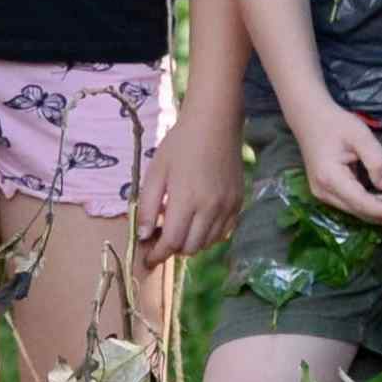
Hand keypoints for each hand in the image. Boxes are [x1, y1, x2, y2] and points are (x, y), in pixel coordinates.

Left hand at [138, 105, 245, 267]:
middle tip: (161, 239)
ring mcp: (228, 206)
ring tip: (179, 228)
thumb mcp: (155, 172)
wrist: (214, 124)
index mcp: (187, 200)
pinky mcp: (238, 202)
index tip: (147, 258)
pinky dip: (208, 235)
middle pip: (191, 248)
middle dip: (173, 250)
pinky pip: (224, 232)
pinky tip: (197, 222)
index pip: (172, 242)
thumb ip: (147, 206)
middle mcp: (211, 208)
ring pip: (208, 243)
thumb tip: (144, 237)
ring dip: (191, 244)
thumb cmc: (179, 144)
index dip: (157, 254)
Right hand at [291, 97, 381, 224]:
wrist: (310, 120)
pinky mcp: (331, 193)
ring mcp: (326, 195)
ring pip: (360, 210)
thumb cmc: (336, 124)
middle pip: (362, 210)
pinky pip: (355, 204)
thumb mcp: (360, 135)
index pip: (361, 202)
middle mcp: (325, 192)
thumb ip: (376, 160)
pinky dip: (375, 207)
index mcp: (330, 178)